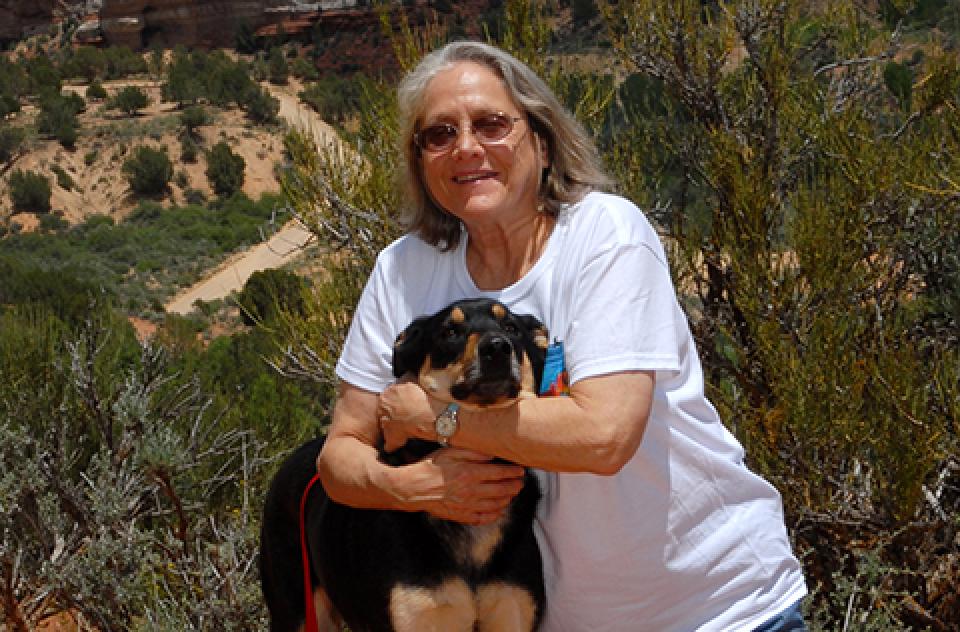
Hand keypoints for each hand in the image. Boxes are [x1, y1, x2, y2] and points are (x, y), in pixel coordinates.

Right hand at [378, 381, 446, 451]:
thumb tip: (387, 449)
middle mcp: (388, 392)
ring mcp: (400, 387)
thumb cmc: (405, 429)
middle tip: (405, 412)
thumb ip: (388, 444)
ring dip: (406, 399)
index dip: (391, 413)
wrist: (420, 419)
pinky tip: (419, 402)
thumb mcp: (393, 440)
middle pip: (392, 398)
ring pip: (402, 393)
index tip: (397, 417)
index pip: (384, 407)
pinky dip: (415, 394)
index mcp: (380, 404)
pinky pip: (412, 389)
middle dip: (397, 405)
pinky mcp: (412, 386)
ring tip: (413, 407)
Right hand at [401, 447, 525, 524]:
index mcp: (470, 473)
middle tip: (520, 483)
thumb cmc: (431, 467)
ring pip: (495, 504)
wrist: (413, 488)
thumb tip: (492, 454)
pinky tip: (498, 510)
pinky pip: (483, 518)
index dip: (513, 472)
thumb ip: (472, 452)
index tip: (520, 470)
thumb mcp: (450, 452)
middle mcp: (471, 490)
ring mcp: (467, 505)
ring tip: (512, 494)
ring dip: (508, 499)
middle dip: (514, 486)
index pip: (499, 473)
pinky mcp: (461, 516)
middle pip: (501, 490)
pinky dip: (494, 515)